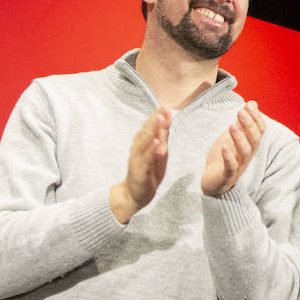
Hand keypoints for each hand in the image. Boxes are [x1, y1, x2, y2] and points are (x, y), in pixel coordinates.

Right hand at [110, 107, 170, 222]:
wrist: (133, 194)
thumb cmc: (147, 172)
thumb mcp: (158, 153)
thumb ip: (161, 137)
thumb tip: (166, 119)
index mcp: (144, 143)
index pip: (151, 127)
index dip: (158, 116)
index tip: (166, 105)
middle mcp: (139, 149)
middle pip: (147, 131)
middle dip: (155, 119)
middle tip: (163, 107)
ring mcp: (138, 160)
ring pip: (144, 142)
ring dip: (151, 130)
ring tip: (159, 120)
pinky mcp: (140, 172)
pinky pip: (146, 160)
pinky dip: (151, 151)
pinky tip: (156, 144)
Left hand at [202, 101, 265, 196]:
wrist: (213, 181)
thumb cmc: (224, 157)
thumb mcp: (233, 136)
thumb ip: (243, 122)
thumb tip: (253, 103)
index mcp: (250, 145)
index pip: (260, 131)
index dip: (256, 118)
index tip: (249, 105)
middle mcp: (247, 155)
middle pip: (254, 140)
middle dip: (249, 125)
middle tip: (241, 112)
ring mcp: (238, 165)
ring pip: (244, 152)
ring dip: (239, 138)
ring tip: (232, 126)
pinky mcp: (227, 175)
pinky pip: (231, 167)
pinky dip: (228, 157)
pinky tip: (224, 146)